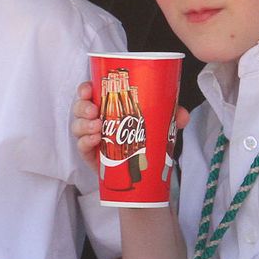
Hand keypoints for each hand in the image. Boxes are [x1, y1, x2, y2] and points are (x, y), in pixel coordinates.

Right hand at [73, 82, 190, 157]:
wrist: (139, 170)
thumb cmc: (143, 138)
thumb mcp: (158, 123)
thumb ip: (171, 116)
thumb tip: (182, 115)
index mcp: (107, 105)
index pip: (89, 92)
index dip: (85, 89)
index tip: (88, 89)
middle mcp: (95, 118)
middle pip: (79, 108)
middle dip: (82, 107)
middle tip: (94, 111)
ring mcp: (90, 136)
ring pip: (77, 126)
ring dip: (84, 125)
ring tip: (97, 128)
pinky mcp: (90, 155)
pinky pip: (81, 146)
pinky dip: (85, 142)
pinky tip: (95, 140)